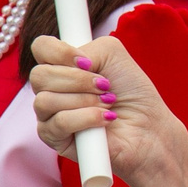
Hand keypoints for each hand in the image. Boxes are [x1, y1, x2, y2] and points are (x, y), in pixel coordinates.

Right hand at [30, 34, 183, 186]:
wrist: (148, 128)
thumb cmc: (132, 93)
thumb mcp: (113, 55)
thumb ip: (88, 48)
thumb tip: (70, 65)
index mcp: (62, 65)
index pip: (41, 48)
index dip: (60, 52)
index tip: (87, 62)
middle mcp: (50, 88)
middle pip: (39, 76)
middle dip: (78, 80)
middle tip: (105, 86)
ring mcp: (49, 115)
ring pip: (45, 101)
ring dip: (84, 100)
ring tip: (108, 104)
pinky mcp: (54, 139)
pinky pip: (59, 123)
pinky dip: (86, 118)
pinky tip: (105, 119)